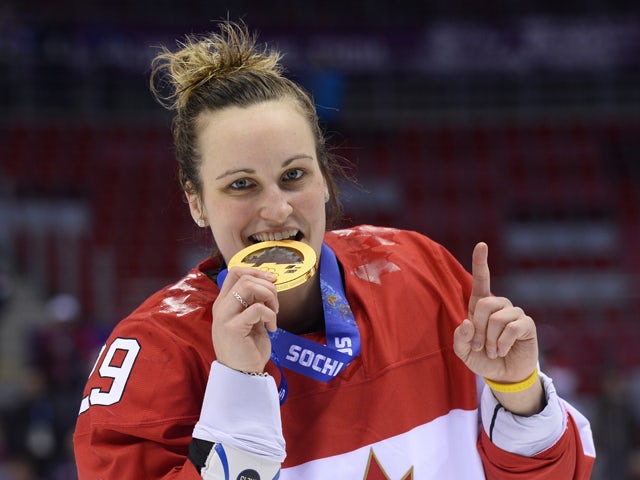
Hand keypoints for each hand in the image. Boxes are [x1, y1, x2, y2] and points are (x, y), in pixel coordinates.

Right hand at [212, 267, 278, 372]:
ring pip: (248, 286)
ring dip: (269, 296)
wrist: (242, 374)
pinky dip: (271, 316)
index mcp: (225, 302)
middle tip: (275, 304)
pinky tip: (272, 329)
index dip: (256, 271)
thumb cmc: (248, 348)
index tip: (272, 280)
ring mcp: (225, 316)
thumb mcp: (251, 320)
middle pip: (244, 277)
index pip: (236, 272)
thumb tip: (269, 284)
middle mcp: (222, 306)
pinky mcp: (233, 327)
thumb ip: (254, 302)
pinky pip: (257, 308)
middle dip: (267, 285)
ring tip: (274, 312)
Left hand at [454, 242, 543, 414]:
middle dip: (477, 329)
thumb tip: (466, 322)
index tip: (482, 245)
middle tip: (478, 346)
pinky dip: (502, 343)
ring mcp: (514, 313)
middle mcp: (498, 306)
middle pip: (484, 304)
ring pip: (496, 318)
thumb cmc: (483, 359)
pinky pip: (512, 327)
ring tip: (492, 350)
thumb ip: (459, 339)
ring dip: (489, 339)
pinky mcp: (527, 324)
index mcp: (480, 307)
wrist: (504, 376)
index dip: (481, 262)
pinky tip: (503, 350)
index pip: (481, 280)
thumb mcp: (463, 353)